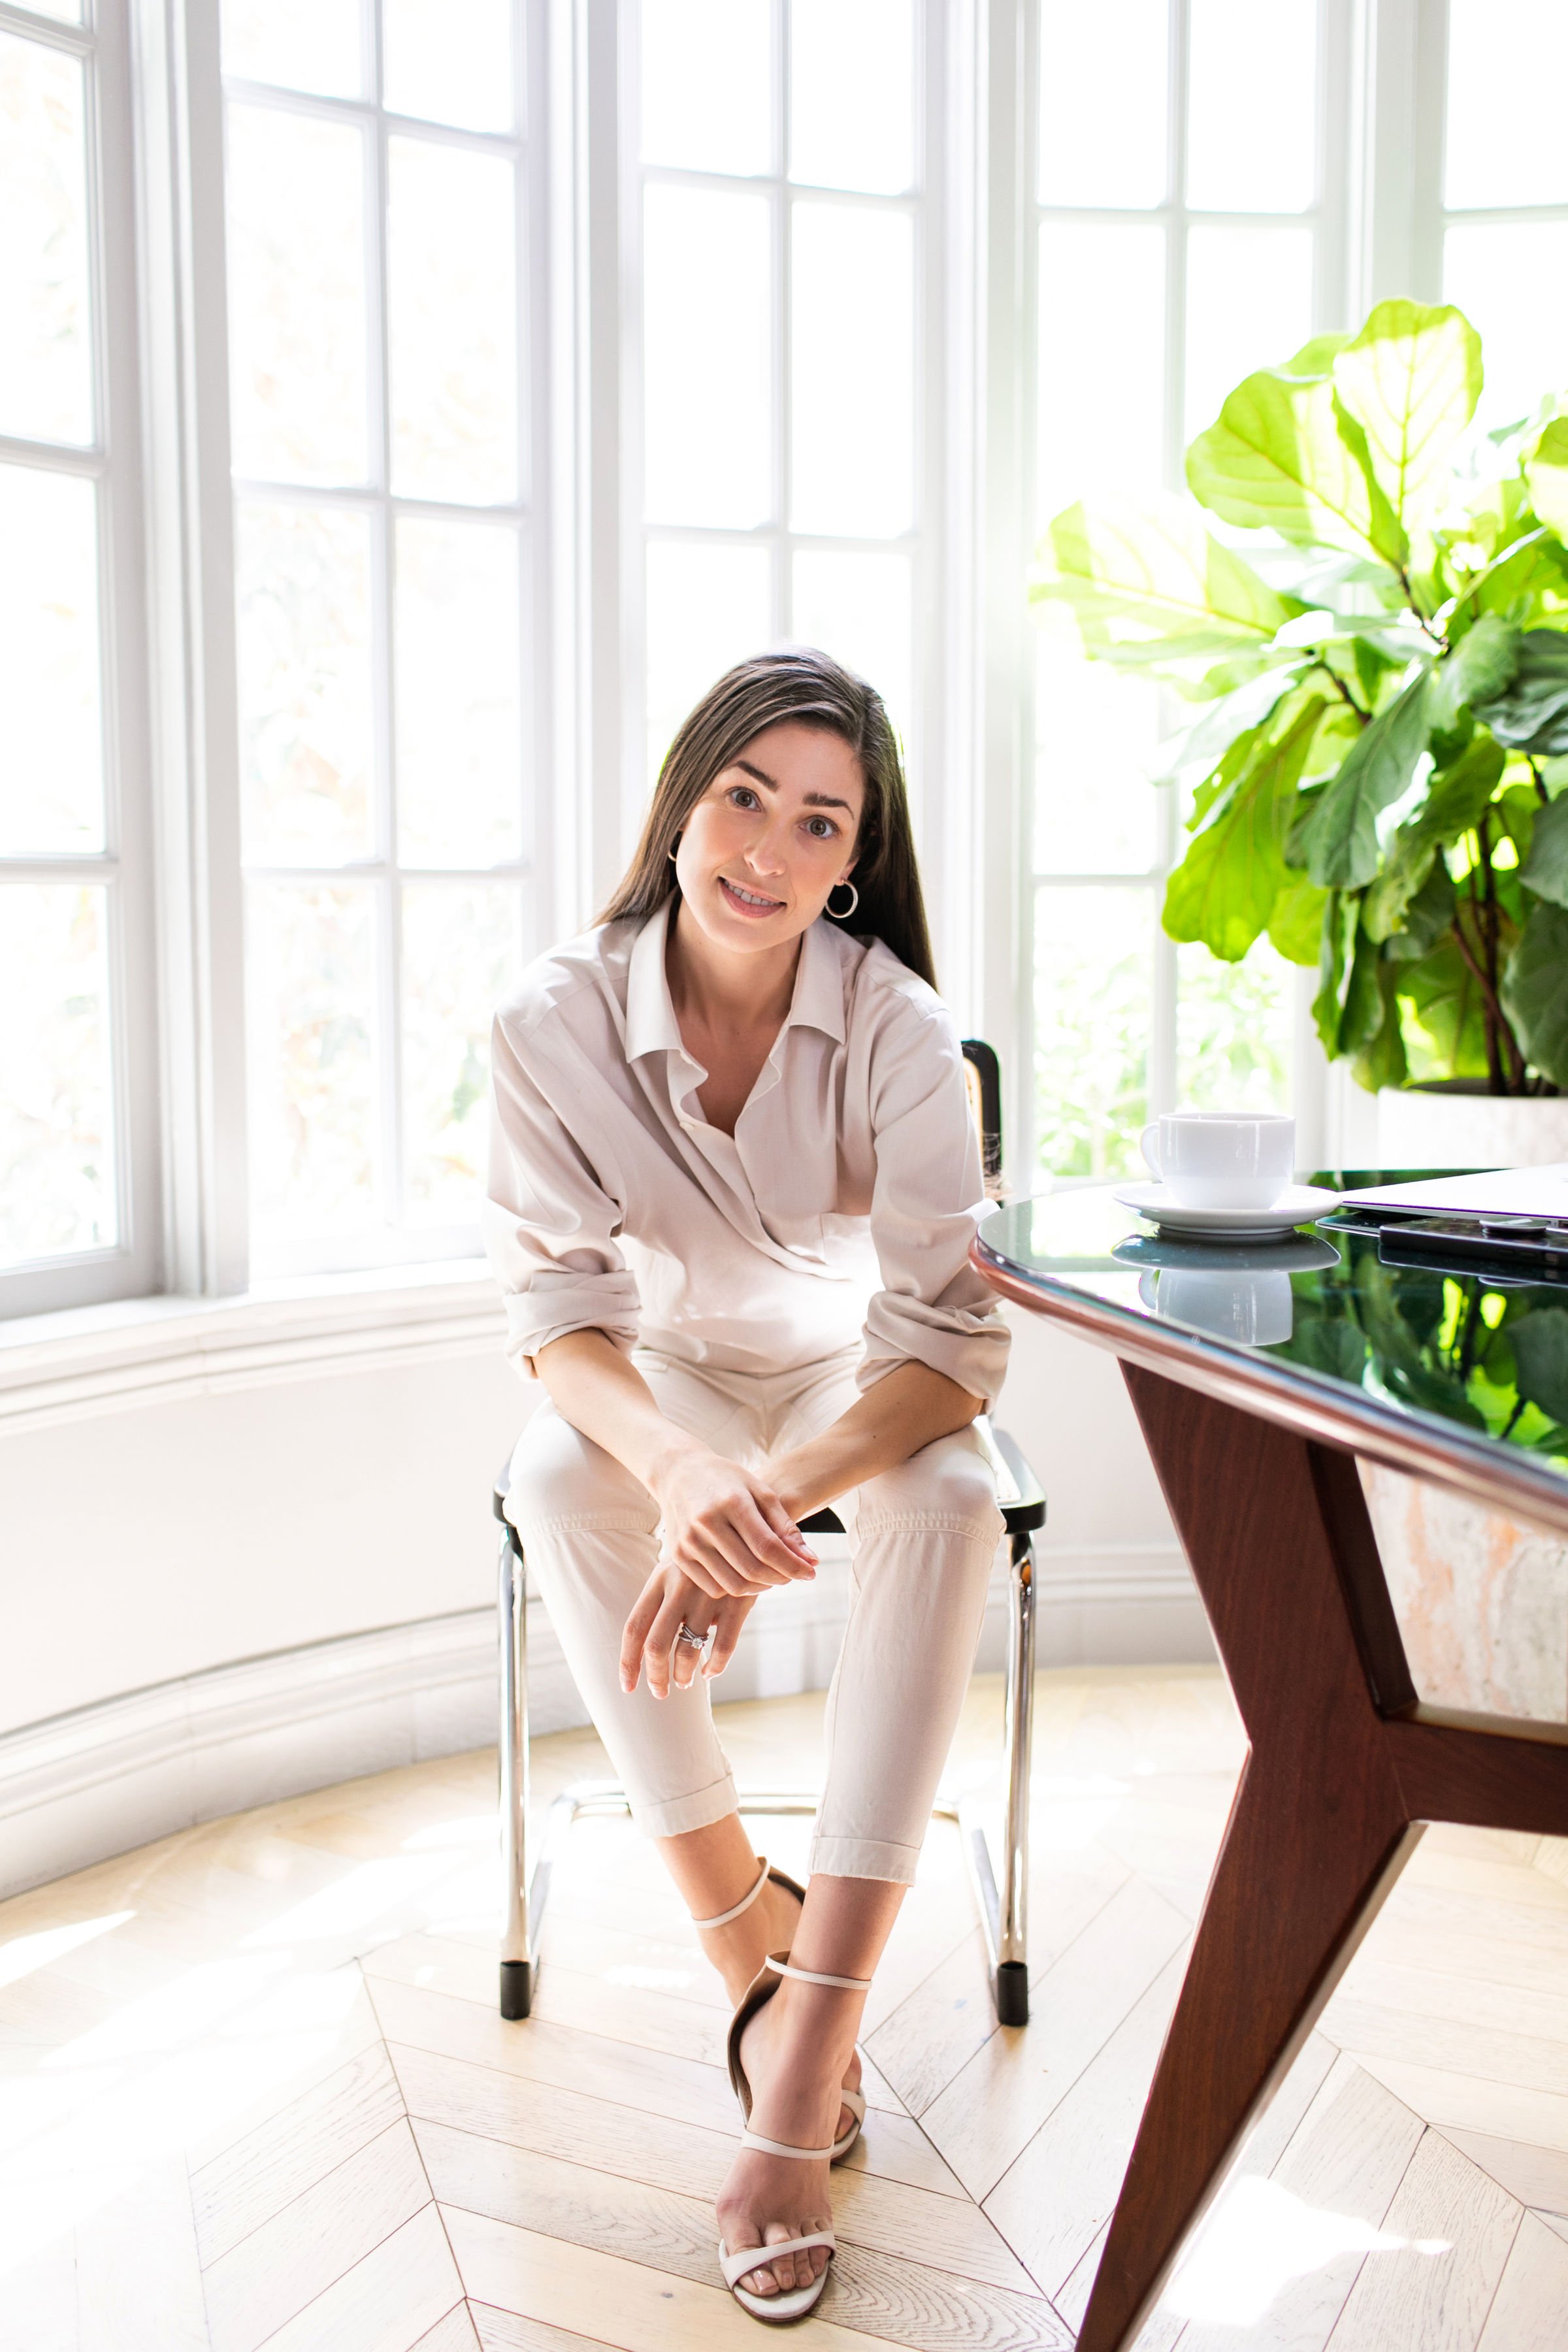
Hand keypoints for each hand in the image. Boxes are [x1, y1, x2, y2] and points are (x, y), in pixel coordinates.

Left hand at [620, 1566, 757, 1697]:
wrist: (746, 1532)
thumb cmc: (703, 1561)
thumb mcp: (675, 1571)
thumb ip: (659, 1603)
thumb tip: (643, 1652)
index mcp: (659, 1580)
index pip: (634, 1627)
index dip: (628, 1662)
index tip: (628, 1687)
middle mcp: (680, 1587)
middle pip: (656, 1644)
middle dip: (656, 1676)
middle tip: (659, 1693)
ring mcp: (709, 1594)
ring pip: (689, 1649)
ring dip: (684, 1674)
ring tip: (684, 1681)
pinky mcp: (737, 1601)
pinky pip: (724, 1646)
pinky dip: (715, 1667)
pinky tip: (709, 1673)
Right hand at [649, 1444, 816, 1597]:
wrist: (678, 1473)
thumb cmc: (726, 1481)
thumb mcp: (760, 1491)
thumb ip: (785, 1526)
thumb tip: (811, 1560)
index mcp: (732, 1502)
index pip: (768, 1547)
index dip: (793, 1565)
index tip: (811, 1572)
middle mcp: (707, 1523)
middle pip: (752, 1569)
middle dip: (780, 1578)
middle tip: (792, 1574)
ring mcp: (689, 1541)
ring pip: (733, 1585)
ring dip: (759, 1587)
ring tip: (771, 1575)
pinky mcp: (678, 1555)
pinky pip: (714, 1587)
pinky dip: (735, 1588)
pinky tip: (746, 1575)